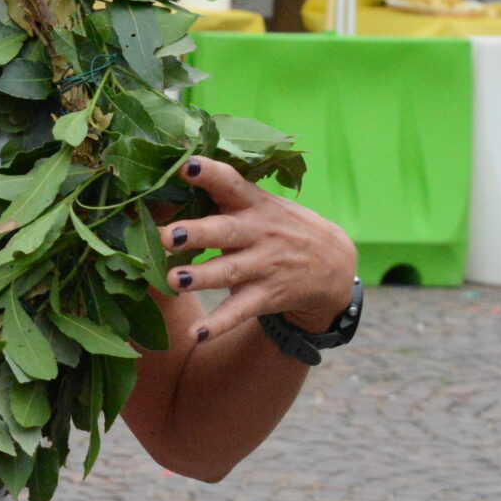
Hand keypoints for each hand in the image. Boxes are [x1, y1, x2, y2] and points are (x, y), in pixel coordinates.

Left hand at [162, 158, 357, 340]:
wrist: (333, 265)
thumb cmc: (279, 225)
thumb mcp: (261, 203)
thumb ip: (224, 192)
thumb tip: (173, 170)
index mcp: (253, 203)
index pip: (231, 182)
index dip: (209, 173)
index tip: (185, 166)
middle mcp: (258, 233)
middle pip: (226, 231)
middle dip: (197, 232)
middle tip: (167, 235)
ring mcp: (264, 265)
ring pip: (230, 271)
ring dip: (202, 277)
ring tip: (173, 279)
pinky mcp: (267, 295)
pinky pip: (240, 311)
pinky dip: (219, 324)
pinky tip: (197, 334)